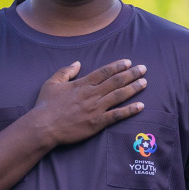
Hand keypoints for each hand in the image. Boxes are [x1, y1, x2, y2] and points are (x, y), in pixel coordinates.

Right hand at [26, 59, 148, 147]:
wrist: (43, 127)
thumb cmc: (46, 105)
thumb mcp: (51, 83)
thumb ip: (65, 71)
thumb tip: (77, 63)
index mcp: (82, 84)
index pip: (104, 72)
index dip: (118, 66)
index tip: (129, 62)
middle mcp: (91, 94)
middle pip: (116, 81)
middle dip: (131, 74)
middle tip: (144, 68)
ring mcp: (95, 108)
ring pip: (119, 95)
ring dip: (134, 88)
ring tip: (145, 82)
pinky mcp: (97, 123)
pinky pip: (117, 115)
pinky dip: (130, 110)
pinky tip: (141, 106)